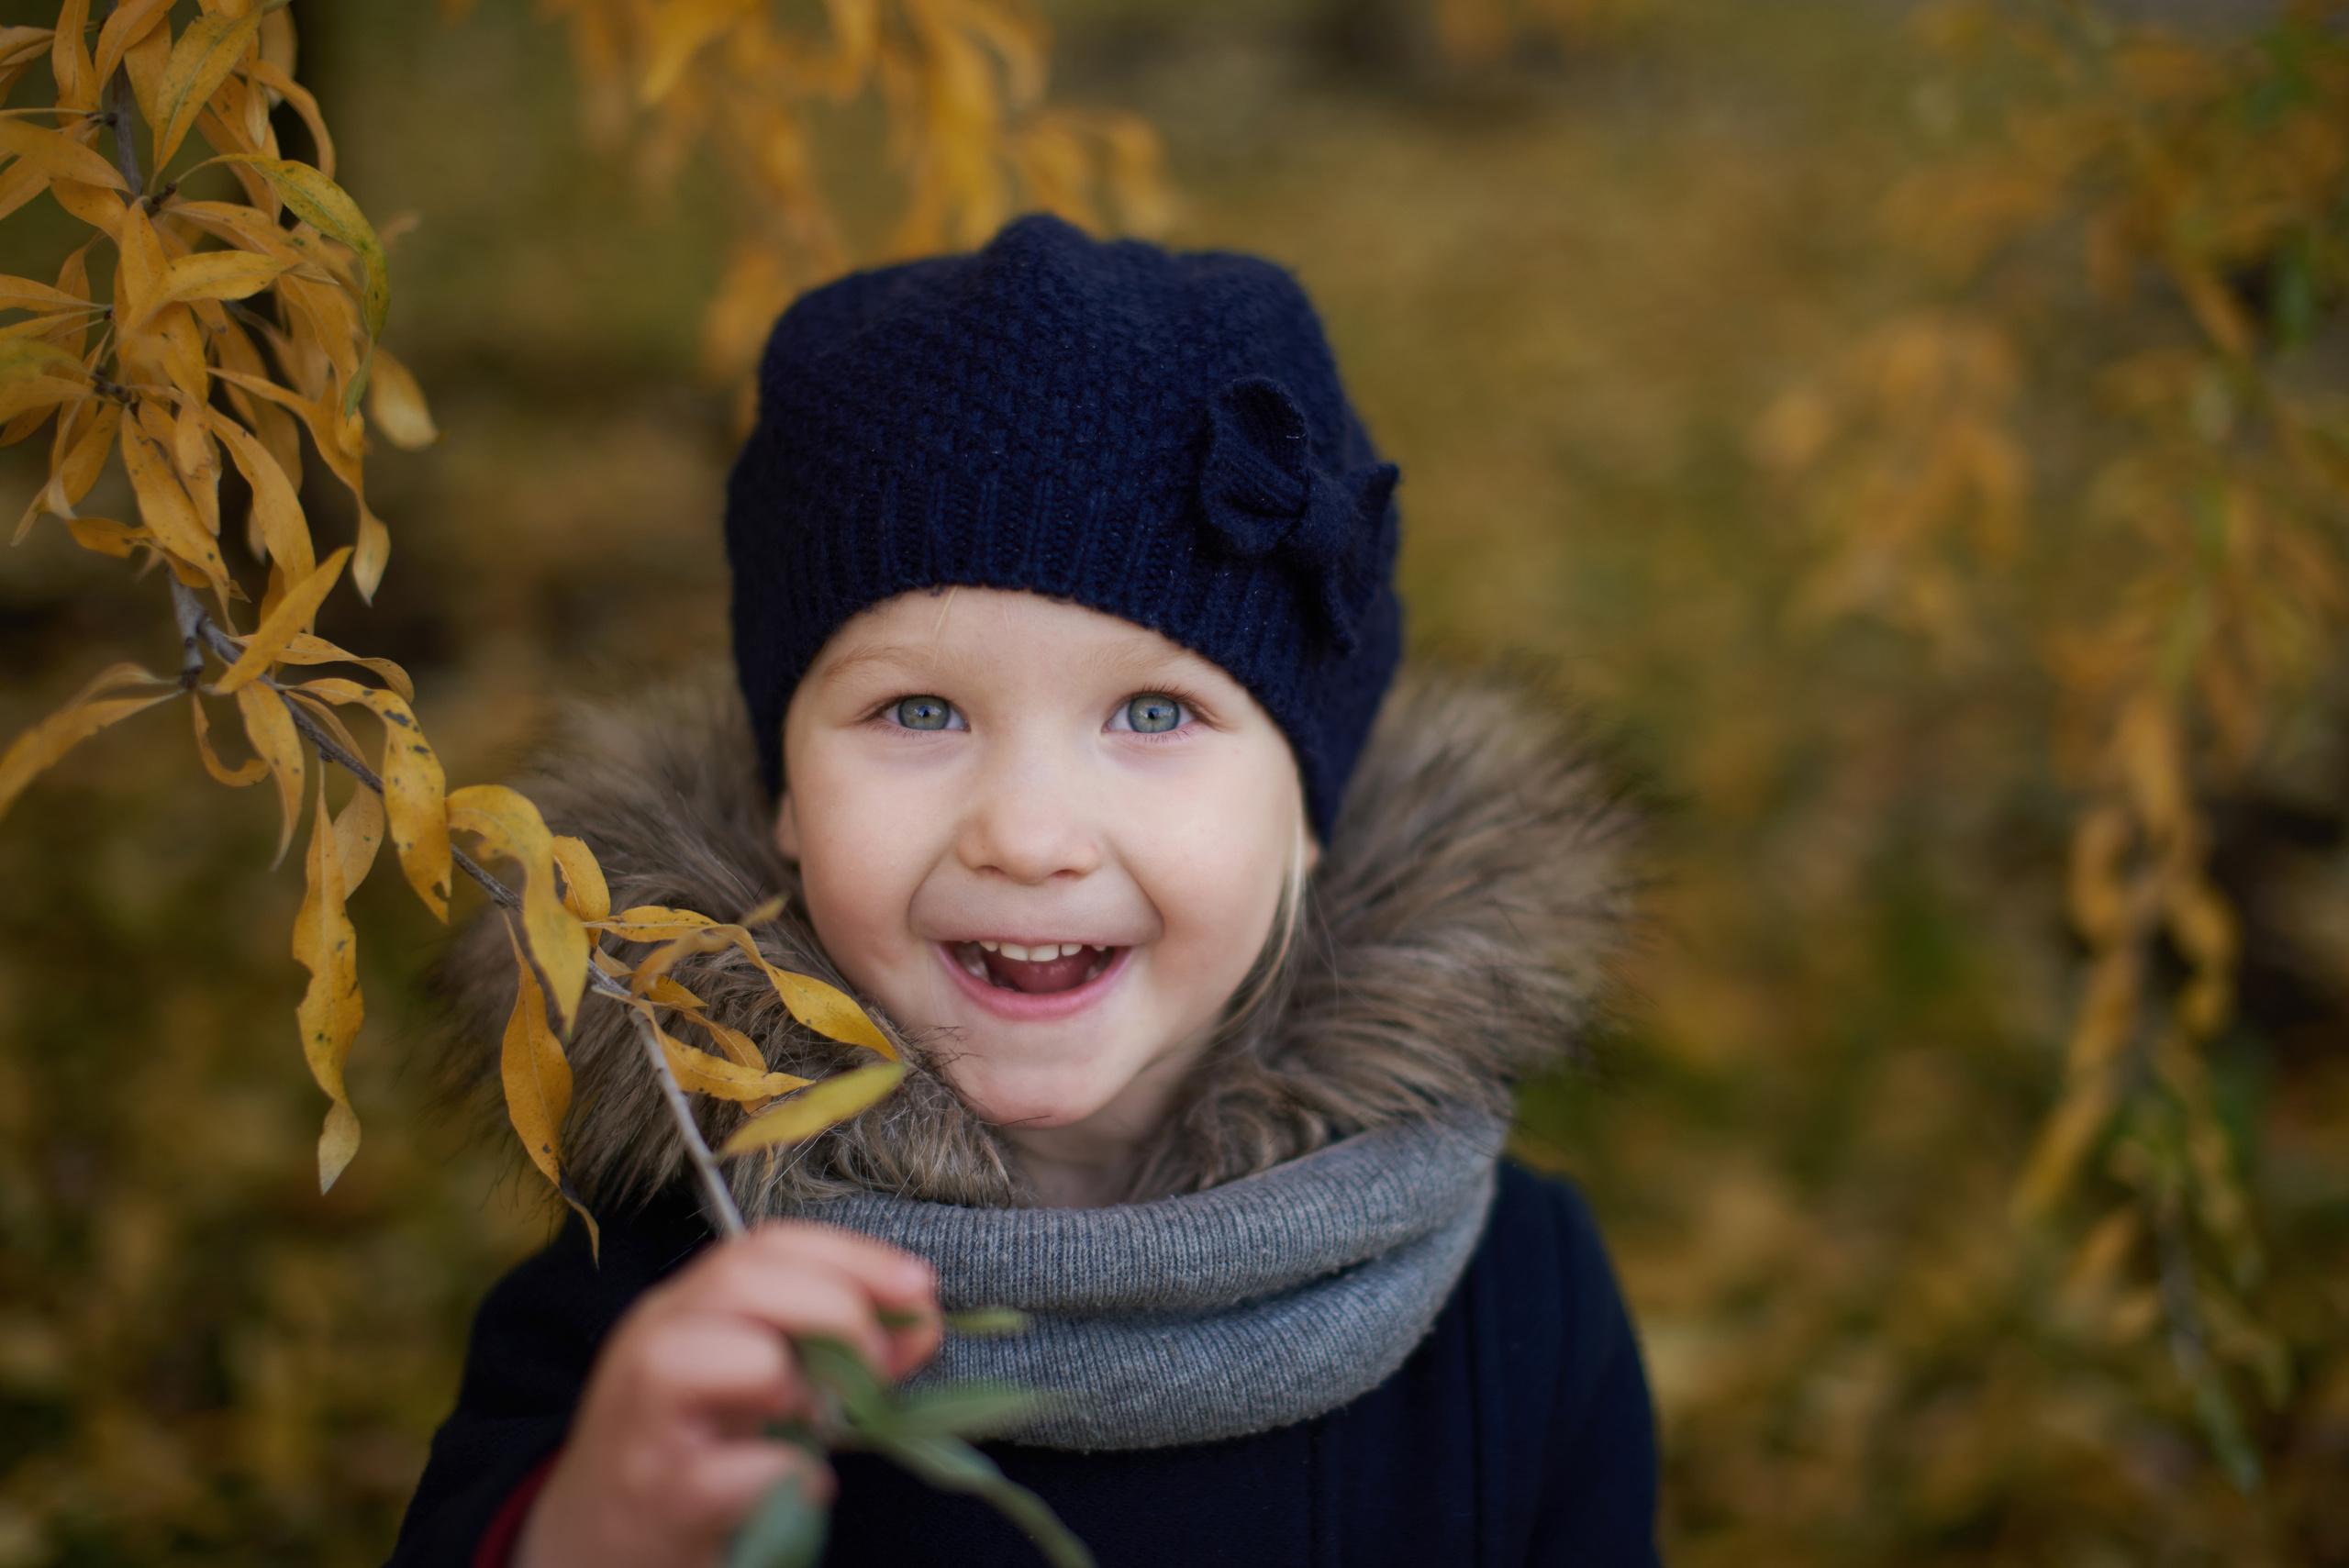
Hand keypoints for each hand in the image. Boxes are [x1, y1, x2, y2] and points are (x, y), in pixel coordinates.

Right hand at [513, 1221, 940, 1567]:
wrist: (591, 1544)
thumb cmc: (688, 1452)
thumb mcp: (755, 1386)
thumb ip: (835, 1348)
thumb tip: (923, 1322)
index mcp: (684, 1306)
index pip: (767, 1244)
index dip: (853, 1255)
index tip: (919, 1286)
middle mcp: (655, 1340)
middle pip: (749, 1278)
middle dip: (840, 1309)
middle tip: (880, 1368)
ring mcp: (648, 1415)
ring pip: (742, 1357)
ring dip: (805, 1388)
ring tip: (814, 1425)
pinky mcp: (657, 1492)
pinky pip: (743, 1468)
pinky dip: (791, 1475)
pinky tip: (798, 1487)